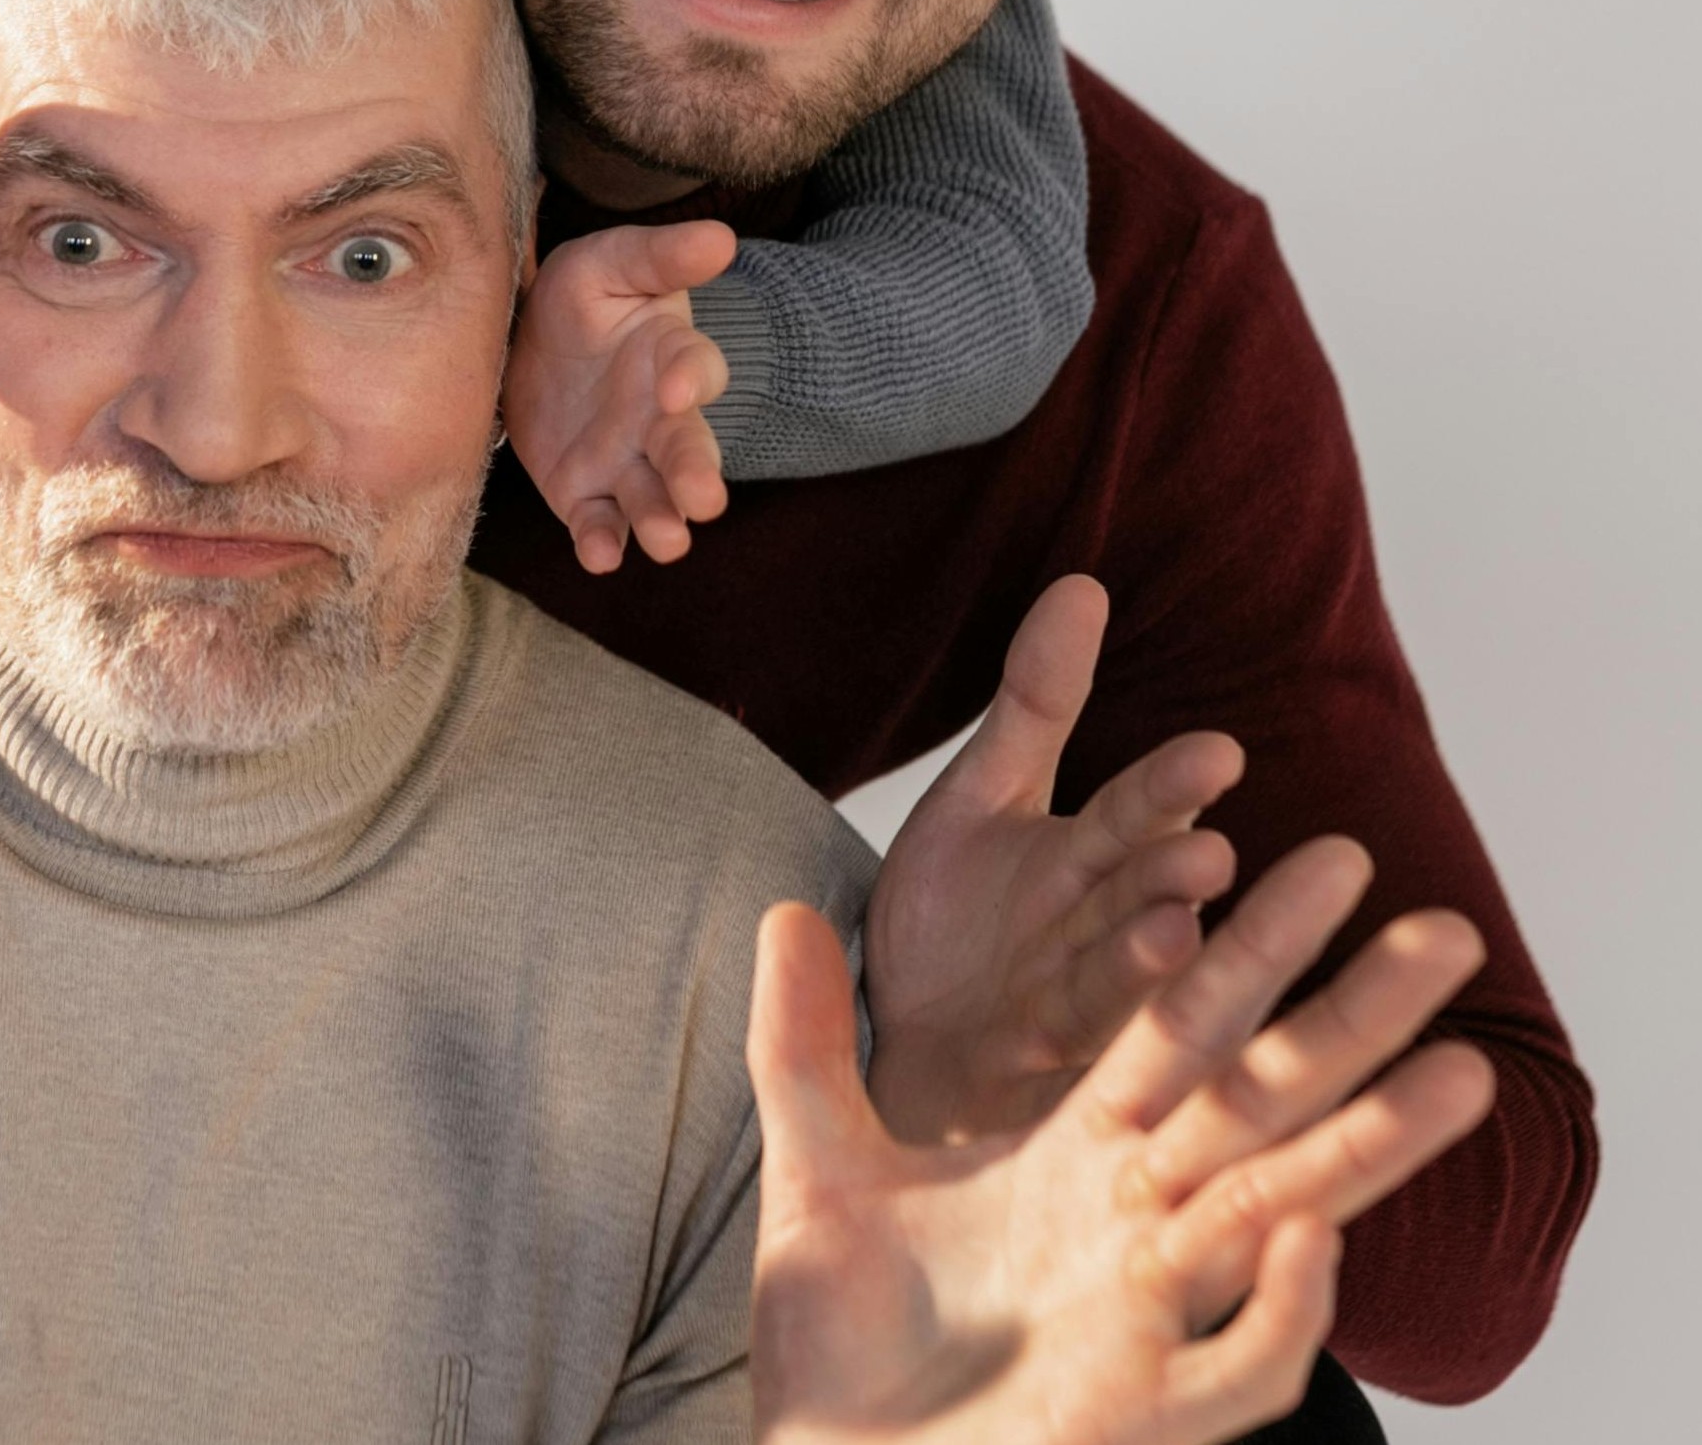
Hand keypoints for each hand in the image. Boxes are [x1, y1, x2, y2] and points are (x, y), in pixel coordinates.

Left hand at [500, 218, 735, 572]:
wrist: (531, 340)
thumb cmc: (584, 296)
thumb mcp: (611, 262)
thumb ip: (660, 256)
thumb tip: (720, 237)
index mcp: (672, 357)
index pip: (697, 368)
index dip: (692, 377)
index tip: (679, 388)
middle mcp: (658, 419)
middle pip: (687, 448)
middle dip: (696, 473)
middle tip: (704, 500)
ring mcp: (624, 461)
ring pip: (651, 497)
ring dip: (661, 520)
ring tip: (668, 540)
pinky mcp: (583, 492)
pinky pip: (597, 522)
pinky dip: (602, 542)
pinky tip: (600, 556)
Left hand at [750, 843, 1497, 1443]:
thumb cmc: (842, 1340)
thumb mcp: (817, 1161)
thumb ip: (805, 1037)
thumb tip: (783, 906)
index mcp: (1078, 1156)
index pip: (1177, 1027)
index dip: (1241, 945)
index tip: (1308, 855)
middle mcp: (1132, 1225)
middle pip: (1258, 1098)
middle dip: (1347, 1016)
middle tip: (1448, 927)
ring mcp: (1144, 1319)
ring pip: (1283, 1214)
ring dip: (1368, 1146)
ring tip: (1461, 1071)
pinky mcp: (1135, 1410)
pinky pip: (1240, 1362)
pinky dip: (1283, 1304)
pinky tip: (1311, 1229)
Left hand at [866, 579, 1242, 1141]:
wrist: (898, 1033)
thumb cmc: (961, 912)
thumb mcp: (982, 791)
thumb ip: (1037, 701)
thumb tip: (1083, 583)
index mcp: (1090, 858)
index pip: (1135, 811)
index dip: (1170, 787)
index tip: (1218, 754)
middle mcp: (1100, 927)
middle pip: (1141, 892)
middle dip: (1175, 873)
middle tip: (1211, 853)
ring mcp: (1073, 998)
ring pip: (1121, 972)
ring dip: (1149, 955)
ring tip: (1178, 927)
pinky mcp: (1033, 1062)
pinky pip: (1068, 1043)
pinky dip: (1091, 1027)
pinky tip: (1109, 1021)